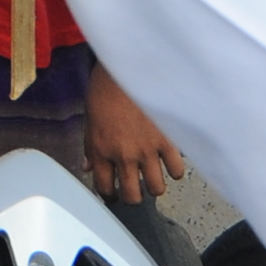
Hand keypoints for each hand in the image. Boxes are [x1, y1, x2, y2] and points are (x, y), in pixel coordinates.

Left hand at [82, 65, 186, 209]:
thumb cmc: (105, 91)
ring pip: (156, 189)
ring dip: (154, 186)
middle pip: (132, 196)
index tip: (114, 193)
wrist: (127, 69)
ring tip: (153, 178)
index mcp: (101, 151)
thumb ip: (91, 148)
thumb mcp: (90, 121)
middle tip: (135, 189)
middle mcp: (124, 156)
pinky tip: (169, 163)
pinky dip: (174, 170)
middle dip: (133, 196)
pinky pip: (176, 170)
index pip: (105, 189)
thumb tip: (88, 166)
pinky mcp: (167, 140)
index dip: (109, 195)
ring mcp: (147, 150)